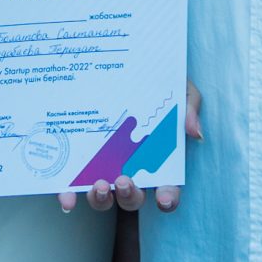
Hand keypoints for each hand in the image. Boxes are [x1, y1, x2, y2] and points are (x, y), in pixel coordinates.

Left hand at [61, 83, 199, 214]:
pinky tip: (66, 198)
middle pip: (132, 198)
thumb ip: (189, 106)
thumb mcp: (179, 89)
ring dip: (101, 199)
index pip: (167, 188)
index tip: (163, 198)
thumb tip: (194, 132)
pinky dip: (69, 196)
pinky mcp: (80, 163)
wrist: (123, 63)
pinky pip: (73, 186)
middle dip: (129, 195)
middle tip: (124, 181)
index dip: (167, 197)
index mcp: (157, 159)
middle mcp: (131, 170)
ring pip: (103, 198)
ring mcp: (104, 169)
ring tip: (99, 184)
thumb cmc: (156, 83)